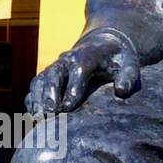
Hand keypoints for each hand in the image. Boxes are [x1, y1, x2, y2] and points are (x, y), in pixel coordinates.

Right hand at [25, 29, 140, 114]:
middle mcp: (68, 59)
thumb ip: (128, 77)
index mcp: (90, 55)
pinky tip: (34, 115)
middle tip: (49, 113)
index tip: (68, 107)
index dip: (73, 87)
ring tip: (38, 118)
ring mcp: (56, 66)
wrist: (103, 44)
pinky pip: (35, 86)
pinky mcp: (48, 74)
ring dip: (37, 98)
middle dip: (49, 93)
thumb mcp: (129, 64)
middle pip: (54, 74)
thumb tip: (121, 91)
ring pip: (41, 80)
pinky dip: (32, 99)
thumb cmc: (118, 59)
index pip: (79, 70)